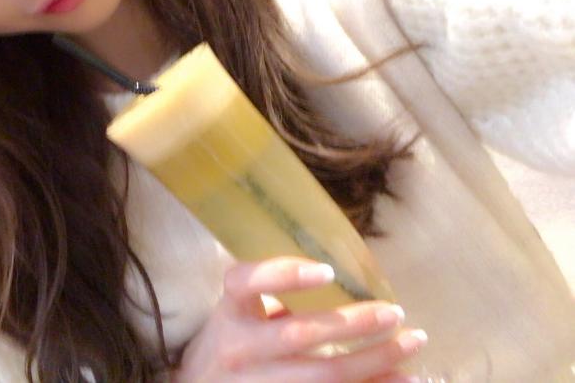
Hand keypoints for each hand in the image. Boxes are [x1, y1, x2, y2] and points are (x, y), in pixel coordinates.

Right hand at [173, 257, 426, 381]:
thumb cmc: (230, 340)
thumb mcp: (237, 311)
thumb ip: (273, 295)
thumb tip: (344, 279)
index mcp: (230, 311)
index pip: (248, 282)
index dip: (286, 275)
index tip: (327, 270)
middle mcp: (240, 347)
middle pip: (300, 335)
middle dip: (353, 323)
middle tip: (394, 312)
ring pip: (324, 377)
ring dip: (375, 361)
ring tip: (412, 343)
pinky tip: (402, 379)